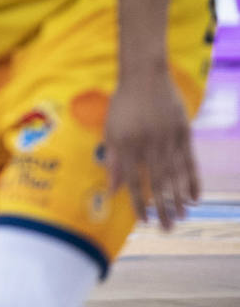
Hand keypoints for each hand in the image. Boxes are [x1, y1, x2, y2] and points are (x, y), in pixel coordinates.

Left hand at [103, 73, 197, 230]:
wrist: (145, 77)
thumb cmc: (122, 106)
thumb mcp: (110, 130)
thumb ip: (112, 160)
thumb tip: (110, 190)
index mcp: (127, 145)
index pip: (133, 181)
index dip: (138, 203)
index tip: (143, 221)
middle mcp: (149, 145)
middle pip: (157, 183)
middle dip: (162, 208)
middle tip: (167, 229)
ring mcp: (168, 140)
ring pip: (175, 176)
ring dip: (179, 199)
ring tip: (181, 218)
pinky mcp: (184, 134)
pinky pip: (190, 162)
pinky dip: (193, 181)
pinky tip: (195, 198)